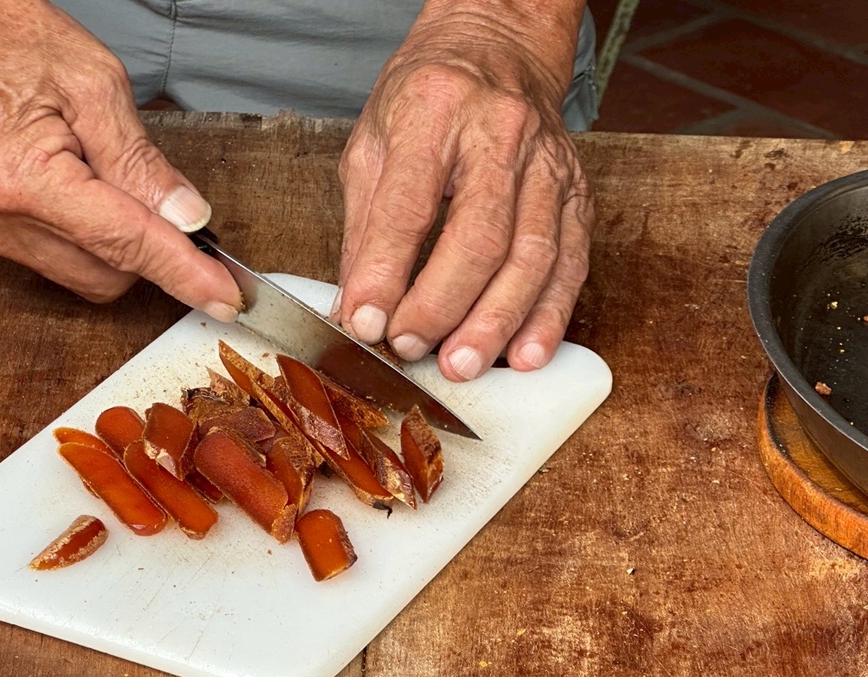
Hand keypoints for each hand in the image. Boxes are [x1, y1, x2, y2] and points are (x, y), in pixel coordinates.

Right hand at [0, 0, 240, 319]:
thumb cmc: (0, 39)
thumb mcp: (95, 83)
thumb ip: (144, 160)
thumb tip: (187, 216)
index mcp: (23, 180)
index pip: (129, 245)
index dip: (185, 273)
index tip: (226, 297)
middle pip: (112, 274)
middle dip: (153, 249)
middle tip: (172, 206)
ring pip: (88, 276)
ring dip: (120, 244)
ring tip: (108, 176)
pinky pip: (59, 262)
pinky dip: (91, 240)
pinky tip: (88, 194)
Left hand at [333, 0, 593, 380]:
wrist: (498, 52)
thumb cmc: (428, 99)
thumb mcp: (373, 145)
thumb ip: (365, 228)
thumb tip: (359, 306)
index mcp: (436, 111)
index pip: (409, 206)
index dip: (386, 272)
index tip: (366, 322)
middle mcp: (501, 134)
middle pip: (480, 236)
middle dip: (443, 305)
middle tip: (411, 347)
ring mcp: (548, 166)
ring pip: (532, 257)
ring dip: (497, 322)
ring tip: (462, 365)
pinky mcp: (577, 194)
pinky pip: (571, 264)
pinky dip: (549, 316)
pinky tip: (525, 355)